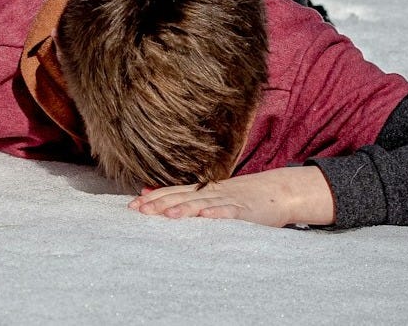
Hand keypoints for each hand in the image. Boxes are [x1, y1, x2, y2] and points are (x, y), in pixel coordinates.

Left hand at [127, 166, 334, 227]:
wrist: (275, 191)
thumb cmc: (238, 197)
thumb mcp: (207, 194)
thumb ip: (179, 195)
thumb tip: (146, 193)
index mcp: (201, 191)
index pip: (172, 193)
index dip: (153, 199)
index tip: (132, 207)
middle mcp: (210, 193)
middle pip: (182, 197)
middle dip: (160, 204)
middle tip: (141, 211)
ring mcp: (227, 200)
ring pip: (202, 204)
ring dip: (184, 209)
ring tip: (167, 215)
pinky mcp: (244, 210)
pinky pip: (230, 212)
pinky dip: (218, 214)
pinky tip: (206, 217)